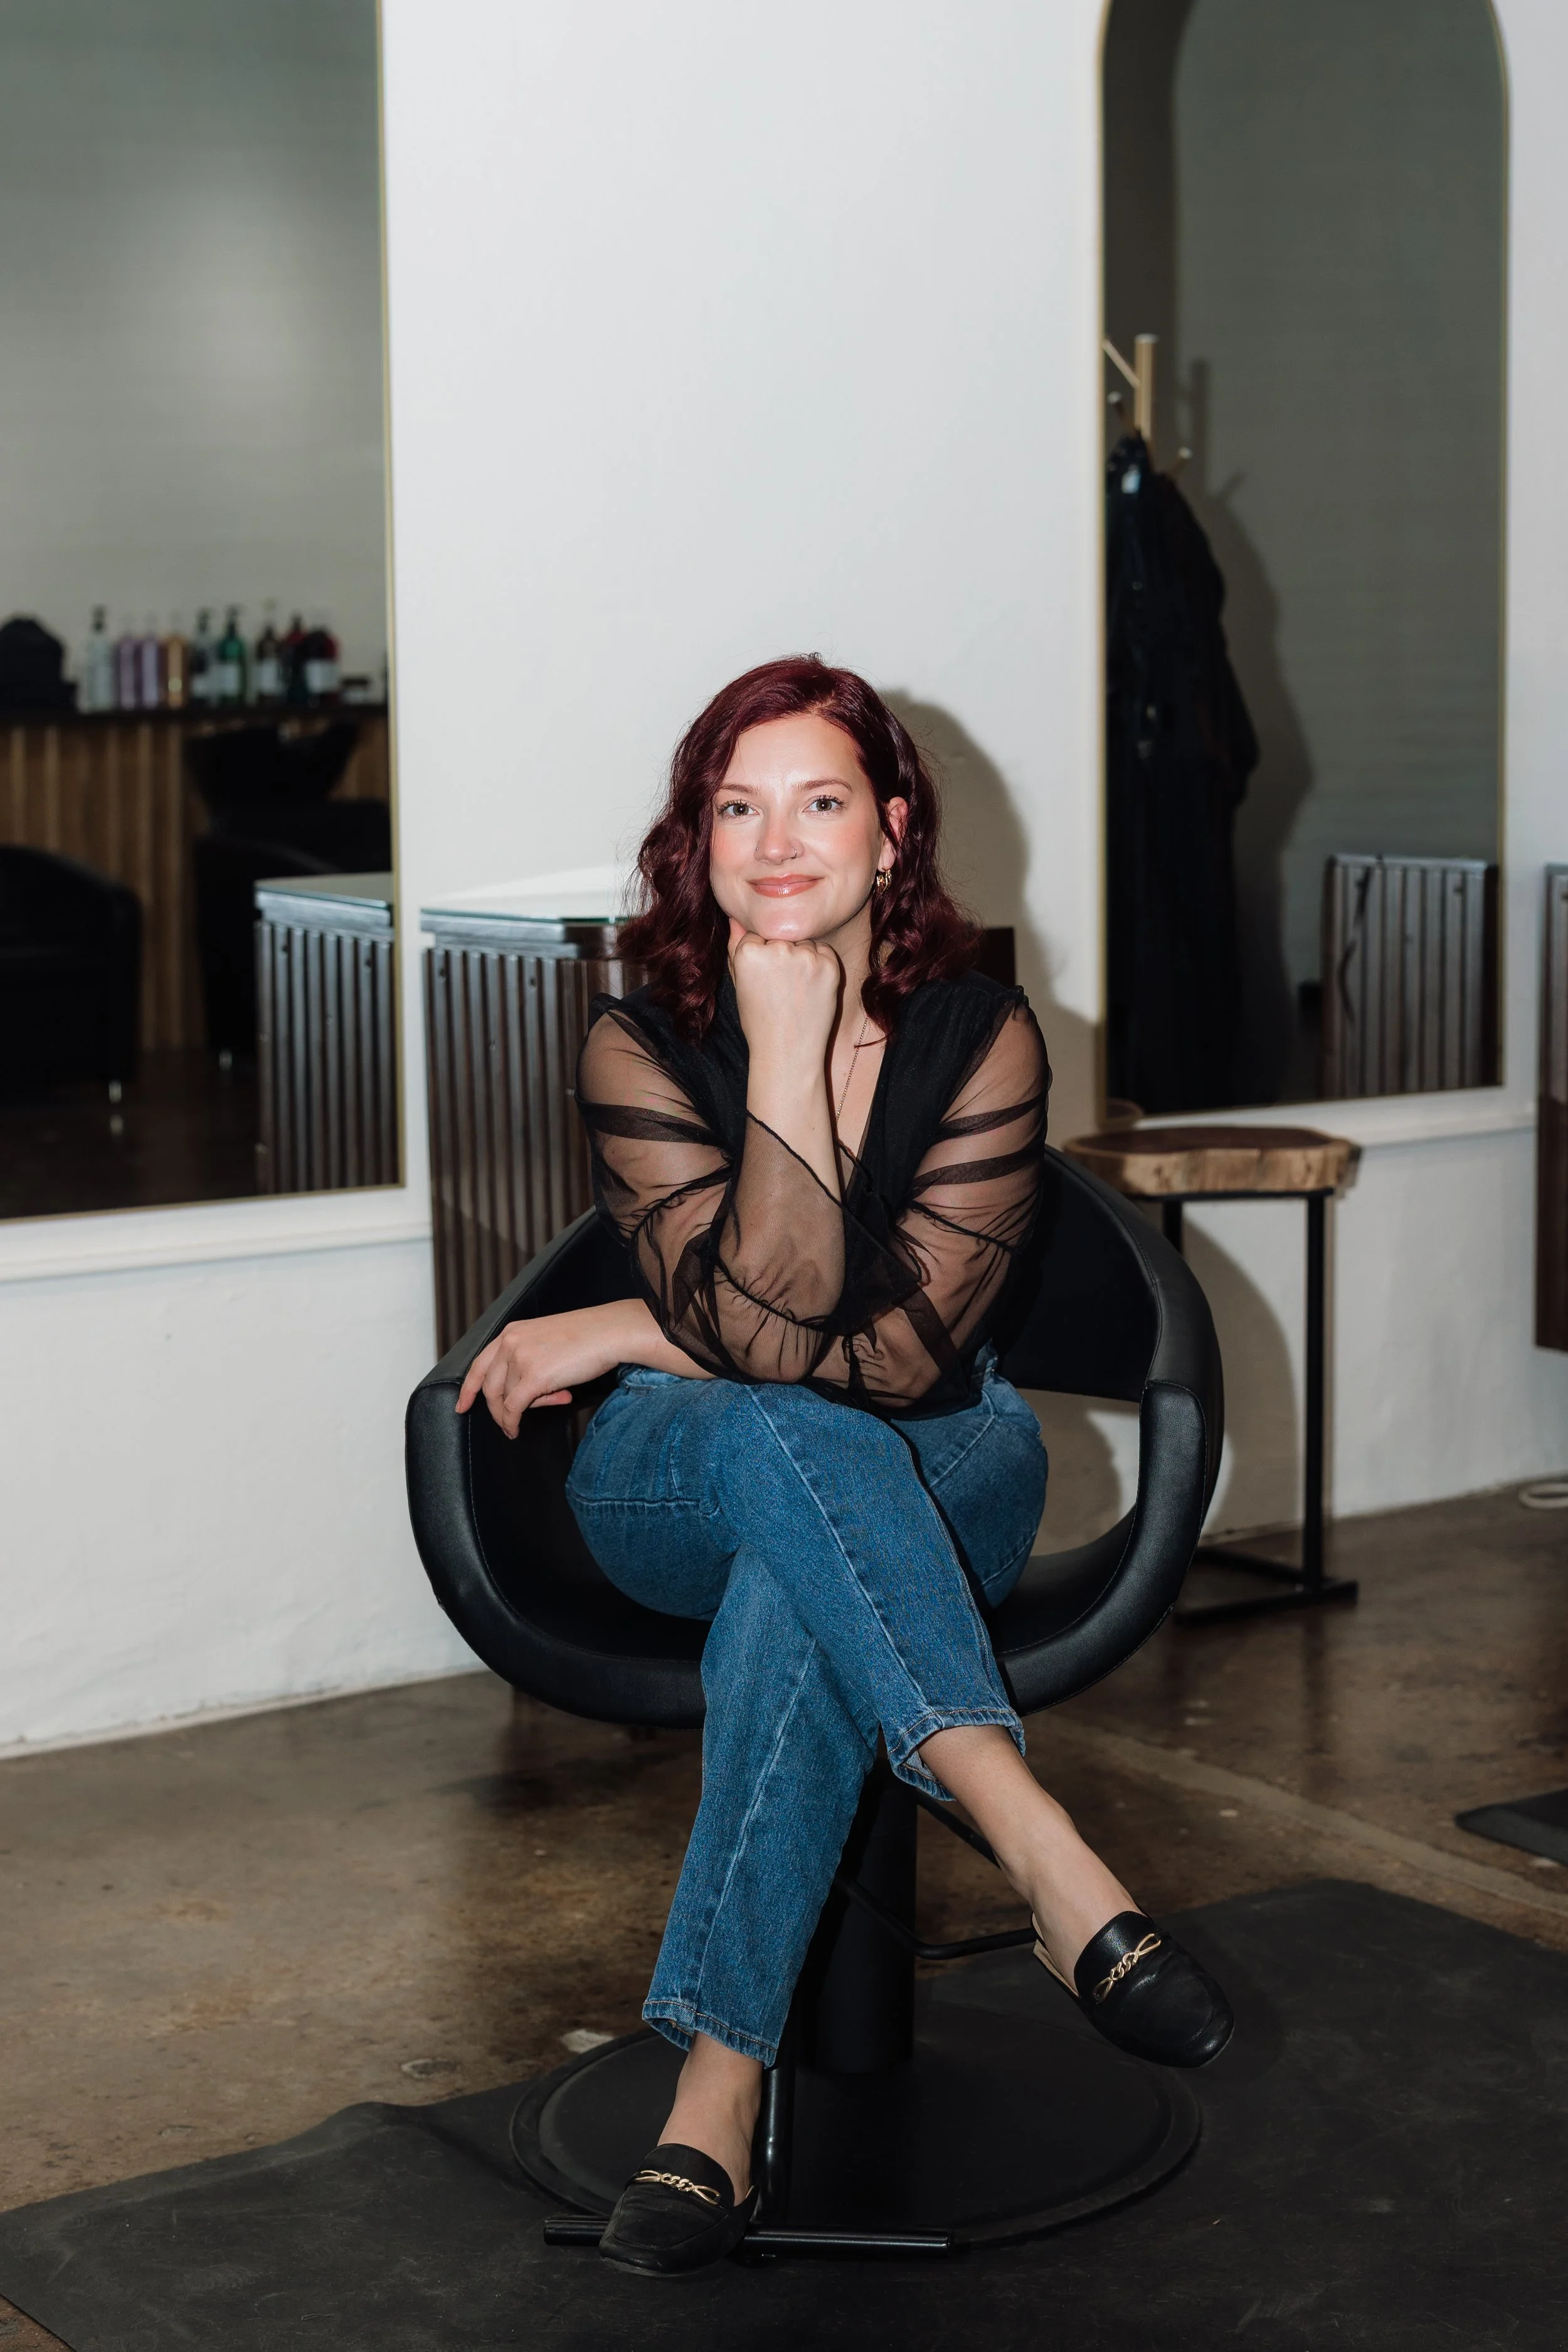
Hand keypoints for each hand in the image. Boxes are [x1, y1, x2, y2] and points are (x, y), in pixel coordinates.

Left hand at [455, 1304, 627, 1437]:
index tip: (462, 1405)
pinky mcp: (533, 1377)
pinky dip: (512, 1423)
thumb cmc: (588, 1337)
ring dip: (517, 1413)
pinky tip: (516, 1430)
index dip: (469, 1389)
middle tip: (508, 1423)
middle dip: (496, 1410)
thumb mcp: (547, 1342)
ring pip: (504, 1399)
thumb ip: (529, 1363)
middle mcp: (510, 1343)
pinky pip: (513, 1408)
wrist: (610, 1332)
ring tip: (541, 1410)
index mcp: (512, 1332)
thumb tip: (524, 1399)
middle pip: (489, 1387)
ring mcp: (520, 1359)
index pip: (479, 1364)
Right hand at [727, 917, 840, 1066]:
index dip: (758, 959)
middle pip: (780, 937)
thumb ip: (735, 947)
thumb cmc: (759, 1021)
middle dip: (781, 955)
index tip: (761, 982)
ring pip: (803, 942)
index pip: (755, 936)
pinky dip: (819, 965)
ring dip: (801, 958)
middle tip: (779, 989)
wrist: (787, 1052)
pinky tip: (810, 989)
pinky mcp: (829, 966)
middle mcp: (778, 950)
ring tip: (794, 991)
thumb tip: (736, 917)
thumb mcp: (739, 983)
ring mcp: (806, 957)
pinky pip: (823, 951)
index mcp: (749, 953)